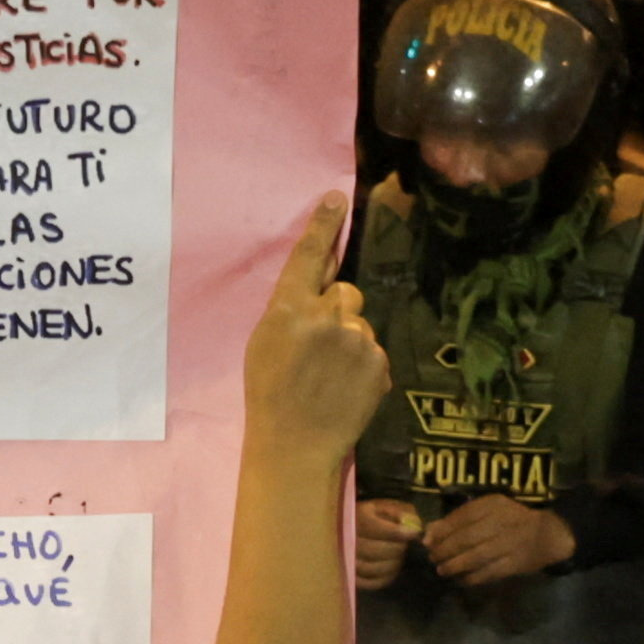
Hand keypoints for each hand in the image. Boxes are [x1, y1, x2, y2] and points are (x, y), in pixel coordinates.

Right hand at [241, 193, 385, 471]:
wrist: (296, 445)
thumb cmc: (270, 394)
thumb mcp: (264, 343)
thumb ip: (290, 309)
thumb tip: (317, 285)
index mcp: (288, 309)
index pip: (309, 256)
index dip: (324, 226)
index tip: (338, 198)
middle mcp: (326, 316)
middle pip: (345, 292)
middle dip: (337, 312)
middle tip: (320, 349)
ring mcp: (356, 339)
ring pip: (360, 324)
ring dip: (350, 342)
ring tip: (331, 377)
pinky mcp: (378, 362)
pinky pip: (373, 351)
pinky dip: (363, 367)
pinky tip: (345, 389)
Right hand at [349, 496, 421, 591]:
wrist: (349, 527)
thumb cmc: (371, 516)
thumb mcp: (384, 507)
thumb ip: (399, 513)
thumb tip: (411, 525)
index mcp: (359, 518)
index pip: (381, 529)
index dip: (401, 533)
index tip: (414, 534)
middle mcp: (348, 538)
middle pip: (377, 550)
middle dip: (397, 549)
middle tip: (404, 546)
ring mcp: (346, 559)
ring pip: (372, 568)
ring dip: (391, 564)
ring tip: (398, 558)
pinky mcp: (349, 575)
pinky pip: (368, 582)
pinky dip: (384, 578)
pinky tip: (390, 570)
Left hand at [417, 494, 578, 586]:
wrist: (549, 534)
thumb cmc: (512, 520)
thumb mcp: (487, 511)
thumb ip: (458, 519)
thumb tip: (429, 532)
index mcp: (494, 505)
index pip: (463, 516)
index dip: (442, 531)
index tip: (427, 542)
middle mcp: (502, 522)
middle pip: (467, 538)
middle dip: (445, 551)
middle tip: (434, 559)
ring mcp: (510, 544)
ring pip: (476, 557)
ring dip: (455, 566)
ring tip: (443, 570)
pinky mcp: (515, 564)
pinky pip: (488, 572)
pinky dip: (472, 578)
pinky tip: (461, 579)